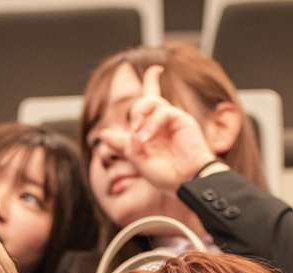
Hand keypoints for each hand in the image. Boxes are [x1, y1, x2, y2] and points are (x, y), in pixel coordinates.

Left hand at [123, 65, 218, 191]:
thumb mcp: (139, 161)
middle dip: (137, 110)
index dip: (152, 81)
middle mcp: (163, 123)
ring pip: (152, 100)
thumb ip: (124, 146)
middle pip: (148, 98)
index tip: (156, 69)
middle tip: (134, 131)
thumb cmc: (168, 176)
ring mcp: (173, 120)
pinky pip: (162, 111)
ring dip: (140, 115)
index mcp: (154, 130)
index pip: (149, 102)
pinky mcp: (182, 120)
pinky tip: (147, 139)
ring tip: (139, 134)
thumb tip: (103, 134)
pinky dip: (151, 124)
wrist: (189, 182)